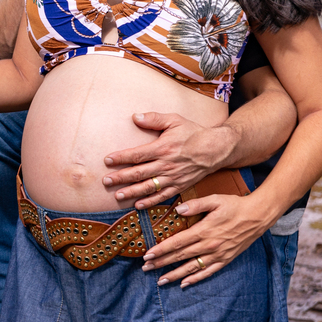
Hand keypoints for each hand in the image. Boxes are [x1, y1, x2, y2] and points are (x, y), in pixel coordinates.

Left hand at [102, 112, 231, 208]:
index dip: (121, 158)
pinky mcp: (179, 186)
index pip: (137, 155)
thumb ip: (154, 119)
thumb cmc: (193, 133)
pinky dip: (150, 202)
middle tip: (105, 181)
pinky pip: (162, 196)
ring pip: (148, 187)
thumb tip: (135, 117)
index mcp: (163, 148)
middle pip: (139, 173)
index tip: (107, 160)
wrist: (216, 149)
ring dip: (132, 192)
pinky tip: (137, 205)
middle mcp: (166, 165)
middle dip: (120, 178)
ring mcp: (173, 177)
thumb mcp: (175, 120)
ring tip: (117, 196)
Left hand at [141, 194, 272, 286]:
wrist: (258, 216)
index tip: (147, 255)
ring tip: (160, 280)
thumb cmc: (235, 205)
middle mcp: (209, 245)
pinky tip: (184, 283)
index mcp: (203, 231)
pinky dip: (195, 278)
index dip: (161, 249)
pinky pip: (208, 272)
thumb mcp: (215, 200)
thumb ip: (195, 205)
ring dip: (174, 275)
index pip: (177, 243)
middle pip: (180, 257)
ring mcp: (218, 254)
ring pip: (192, 268)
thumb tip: (178, 210)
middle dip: (161, 263)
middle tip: (146, 268)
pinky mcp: (225, 259)